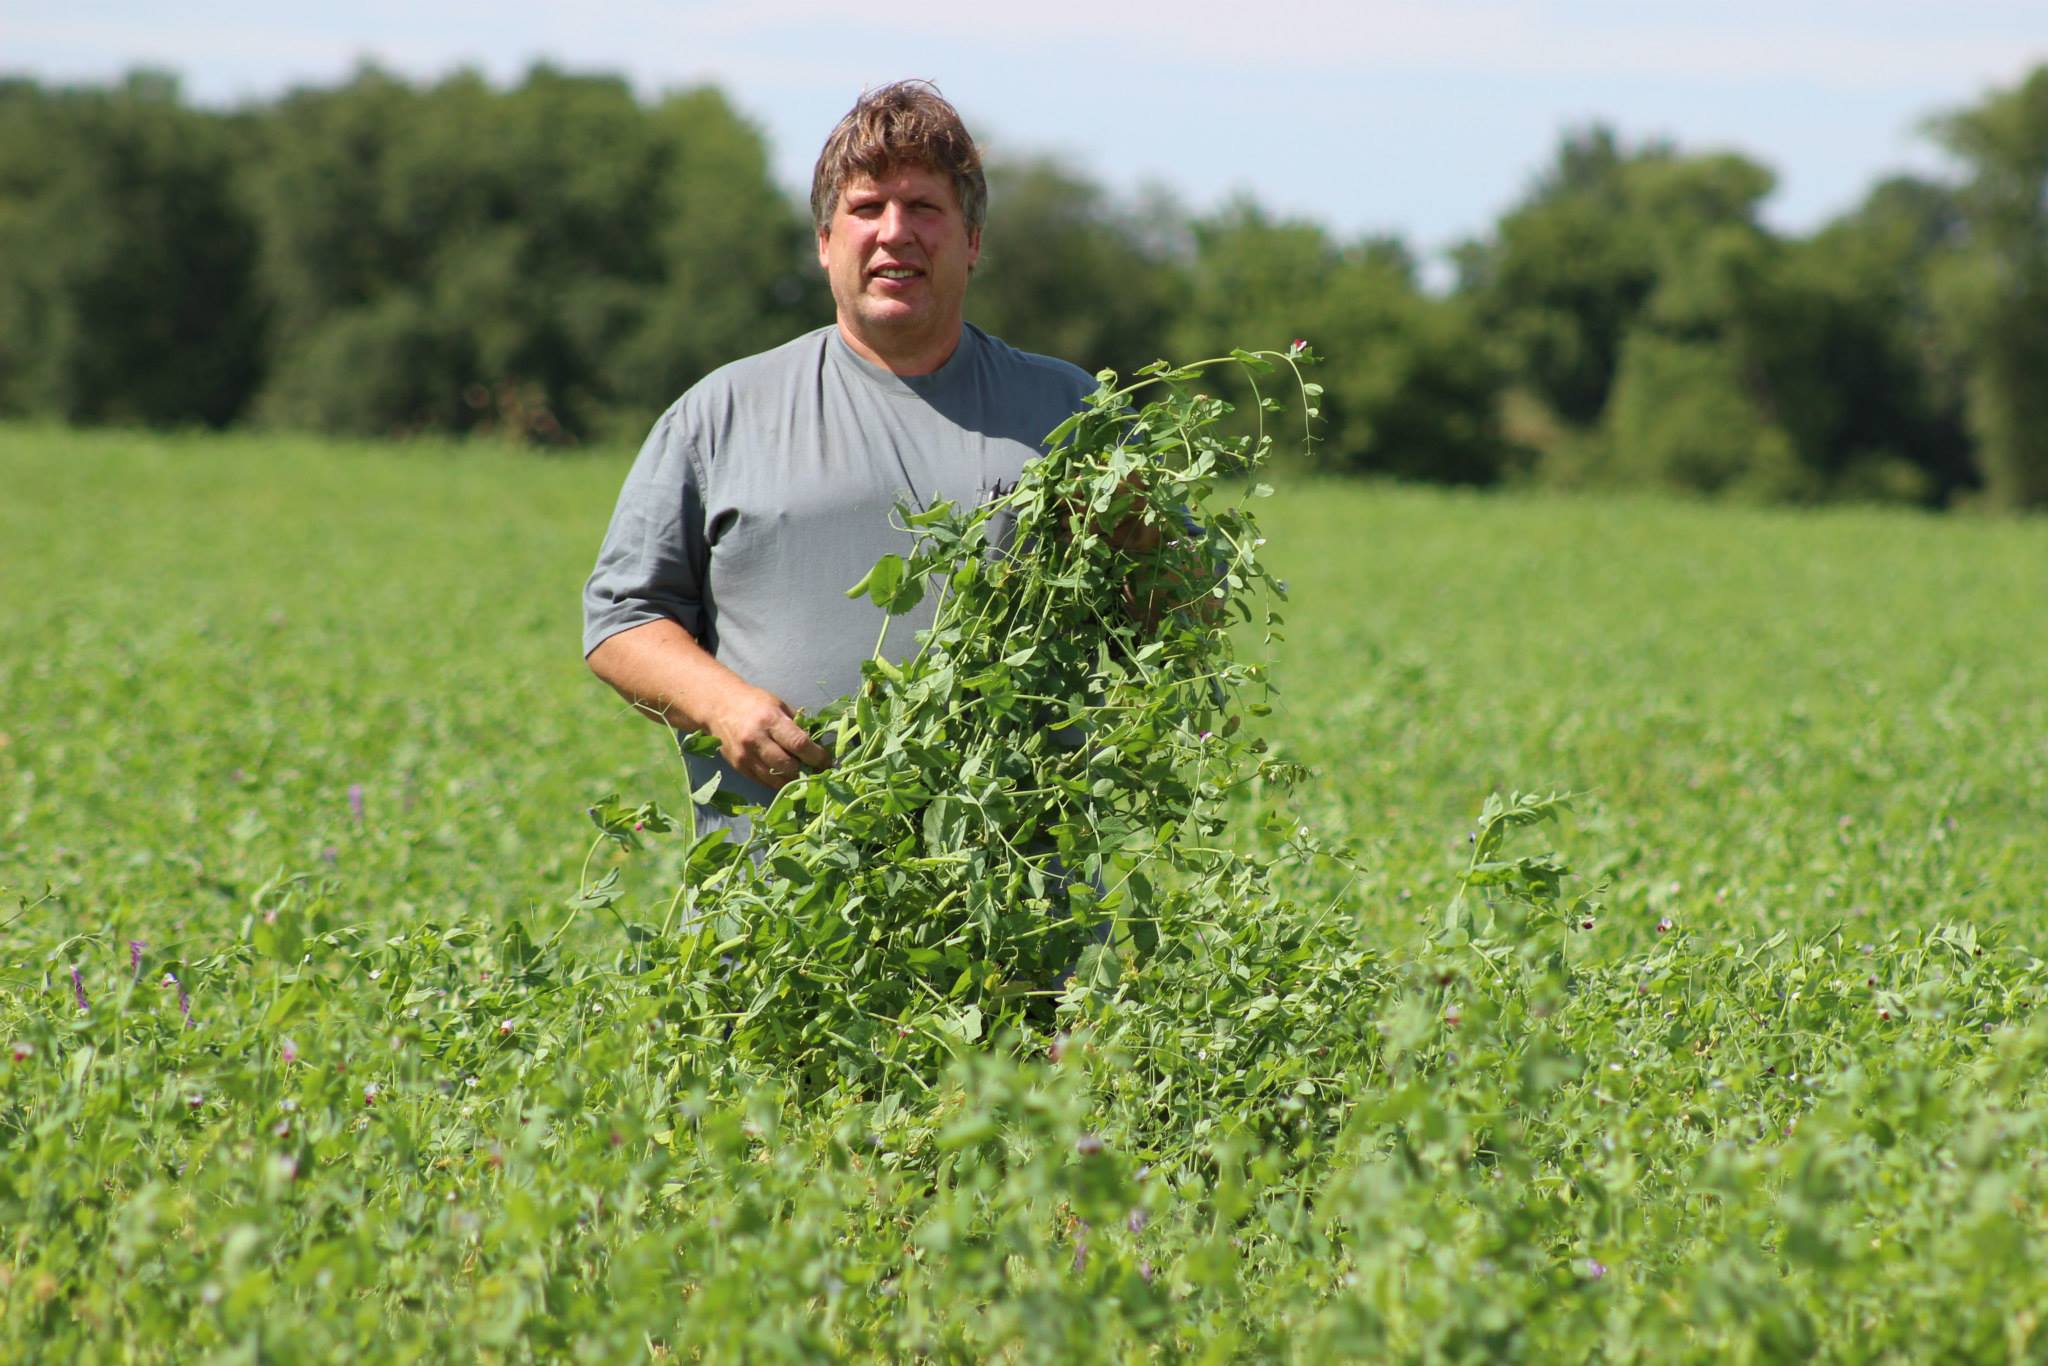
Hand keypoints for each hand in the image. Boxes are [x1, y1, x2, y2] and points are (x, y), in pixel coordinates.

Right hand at [707, 683, 832, 789]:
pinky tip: (786, 776)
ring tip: (803, 775)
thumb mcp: (779, 705)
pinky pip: (764, 781)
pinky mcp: (739, 767)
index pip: (799, 744)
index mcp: (770, 720)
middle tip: (816, 769)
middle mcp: (756, 739)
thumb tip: (818, 745)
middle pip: (788, 765)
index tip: (827, 761)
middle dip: (806, 770)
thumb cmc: (754, 703)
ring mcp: (746, 756)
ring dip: (793, 779)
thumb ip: (797, 724)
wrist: (719, 707)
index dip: (816, 756)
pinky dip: (778, 781)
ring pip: (776, 778)